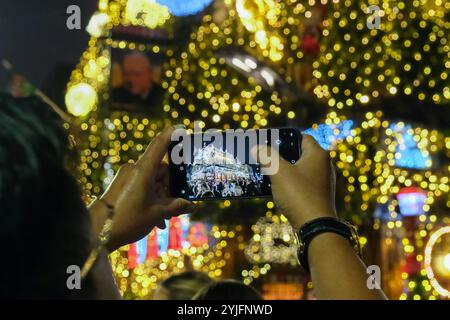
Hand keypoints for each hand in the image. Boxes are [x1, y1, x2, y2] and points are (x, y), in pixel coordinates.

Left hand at [89, 126, 194, 251]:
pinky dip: (151, 199)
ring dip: (162, 197)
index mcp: (143, 170)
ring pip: (153, 181)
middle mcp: (135, 169)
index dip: (171, 135)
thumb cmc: (127, 219)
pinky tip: (157, 220)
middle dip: (171, 187)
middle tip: (178, 205)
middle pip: (161, 170)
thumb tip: (192, 206)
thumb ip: (176, 206)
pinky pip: (143, 187)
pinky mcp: (122, 185)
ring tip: (166, 219)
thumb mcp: (157, 213)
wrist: (96, 232)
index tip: (181, 128)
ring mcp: (127, 177)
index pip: (159, 145)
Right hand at [252, 134, 335, 229]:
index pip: (302, 137)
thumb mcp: (279, 172)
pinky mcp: (318, 196)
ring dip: (285, 171)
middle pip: (300, 154)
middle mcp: (324, 166)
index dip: (285, 138)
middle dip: (282, 156)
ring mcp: (322, 182)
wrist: (315, 227)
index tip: (269, 142)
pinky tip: (277, 189)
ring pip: (300, 170)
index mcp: (318, 155)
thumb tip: (257, 148)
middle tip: (265, 157)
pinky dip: (290, 183)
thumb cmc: (299, 195)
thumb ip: (267, 156)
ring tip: (267, 172)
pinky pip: (302, 184)